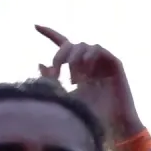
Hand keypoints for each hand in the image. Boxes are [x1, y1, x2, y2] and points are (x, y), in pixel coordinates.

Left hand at [36, 25, 140, 139]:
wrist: (114, 124)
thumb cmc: (91, 114)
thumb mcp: (65, 96)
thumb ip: (52, 80)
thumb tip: (39, 62)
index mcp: (77, 66)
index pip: (62, 44)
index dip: (49, 33)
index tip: (35, 25)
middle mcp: (89, 60)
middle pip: (70, 45)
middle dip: (60, 56)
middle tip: (57, 74)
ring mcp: (102, 61)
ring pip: (83, 45)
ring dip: (74, 60)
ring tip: (74, 81)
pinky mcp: (114, 63)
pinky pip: (98, 49)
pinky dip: (89, 58)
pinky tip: (86, 74)